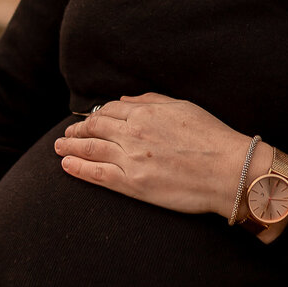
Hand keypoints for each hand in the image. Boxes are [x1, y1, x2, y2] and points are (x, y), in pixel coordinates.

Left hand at [56, 93, 287, 225]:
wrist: (228, 170)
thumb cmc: (212, 138)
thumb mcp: (182, 107)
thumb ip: (150, 101)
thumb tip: (124, 102)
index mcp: (144, 113)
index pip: (109, 112)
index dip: (94, 116)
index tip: (87, 121)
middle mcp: (132, 133)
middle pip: (94, 129)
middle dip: (77, 131)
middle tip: (66, 135)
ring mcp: (130, 159)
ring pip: (91, 150)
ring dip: (71, 148)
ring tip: (59, 148)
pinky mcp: (133, 185)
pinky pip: (97, 175)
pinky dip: (78, 169)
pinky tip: (66, 166)